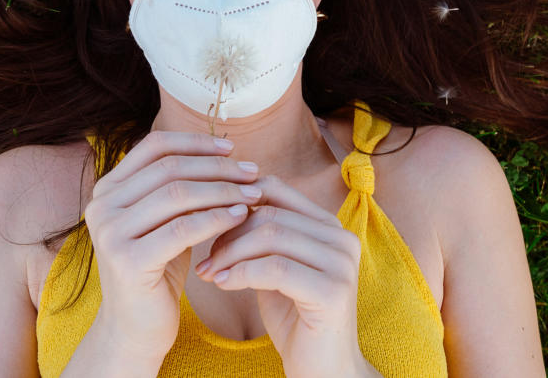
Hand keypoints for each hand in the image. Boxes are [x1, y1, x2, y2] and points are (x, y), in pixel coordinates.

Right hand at [82, 131, 263, 362]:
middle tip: (252, 172)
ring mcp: (110, 233)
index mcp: (107, 189)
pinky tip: (241, 217)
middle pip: (170, 168)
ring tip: (253, 193)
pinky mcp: (128, 261)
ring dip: (223, 190)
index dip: (196, 142)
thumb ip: (177, 188)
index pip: (155, 147)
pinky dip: (217, 218)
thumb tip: (223, 153)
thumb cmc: (156, 271)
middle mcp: (101, 206)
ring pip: (177, 194)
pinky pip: (183, 229)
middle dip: (217, 167)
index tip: (231, 146)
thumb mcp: (163, 221)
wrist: (135, 329)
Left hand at [192, 173, 365, 376]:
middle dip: (228, 233)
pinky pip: (275, 268)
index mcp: (329, 224)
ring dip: (230, 253)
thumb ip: (261, 236)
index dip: (234, 201)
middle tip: (205, 257)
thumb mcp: (276, 267)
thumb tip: (220, 202)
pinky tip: (222, 283)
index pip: (275, 189)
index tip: (206, 224)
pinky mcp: (333, 291)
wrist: (324, 370)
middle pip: (269, 214)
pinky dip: (241, 272)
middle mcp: (342, 237)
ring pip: (271, 236)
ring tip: (209, 271)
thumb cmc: (296, 317)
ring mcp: (341, 263)